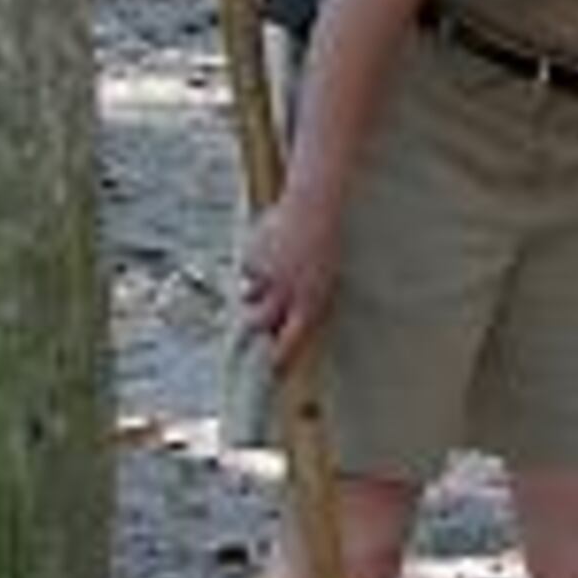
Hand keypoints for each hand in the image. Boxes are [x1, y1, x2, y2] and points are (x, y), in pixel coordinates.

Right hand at [238, 194, 343, 362]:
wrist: (317, 207)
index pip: (292, 340)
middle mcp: (287, 292)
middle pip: (258, 322)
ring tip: (271, 272)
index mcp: (311, 300)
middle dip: (254, 326)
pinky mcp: (252, 255)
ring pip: (249, 295)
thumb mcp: (326, 278)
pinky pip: (248, 267)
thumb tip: (286, 324)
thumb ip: (307, 301)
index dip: (281, 358)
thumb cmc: (328, 243)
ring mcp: (267, 274)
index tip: (273, 371)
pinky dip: (256, 261)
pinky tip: (271, 245)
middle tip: (253, 325)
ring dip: (254, 292)